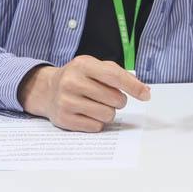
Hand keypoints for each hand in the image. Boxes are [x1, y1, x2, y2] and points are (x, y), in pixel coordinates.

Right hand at [17, 56, 150, 132]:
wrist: (47, 89)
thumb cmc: (79, 77)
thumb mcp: (95, 67)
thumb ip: (120, 75)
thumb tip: (145, 91)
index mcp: (83, 64)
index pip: (114, 76)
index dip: (133, 86)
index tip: (146, 95)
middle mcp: (72, 81)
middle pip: (115, 99)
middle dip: (118, 100)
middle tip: (107, 97)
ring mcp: (66, 101)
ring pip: (107, 115)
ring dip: (108, 112)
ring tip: (96, 105)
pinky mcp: (64, 119)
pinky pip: (96, 127)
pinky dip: (96, 122)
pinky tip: (86, 113)